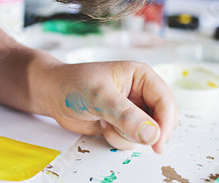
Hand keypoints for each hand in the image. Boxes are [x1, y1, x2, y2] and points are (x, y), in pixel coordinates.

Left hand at [48, 61, 178, 152]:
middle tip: (126, 132)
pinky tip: (102, 126)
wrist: (53, 94)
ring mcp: (132, 110)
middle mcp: (140, 93)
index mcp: (141, 76)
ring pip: (148, 134)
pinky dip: (118, 140)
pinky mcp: (123, 125)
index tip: (157, 142)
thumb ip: (126, 115)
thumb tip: (151, 133)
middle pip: (163, 120)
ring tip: (106, 122)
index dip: (165, 122)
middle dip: (146, 131)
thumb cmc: (73, 84)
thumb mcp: (100, 96)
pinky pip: (132, 141)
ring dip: (127, 136)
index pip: (165, 101)